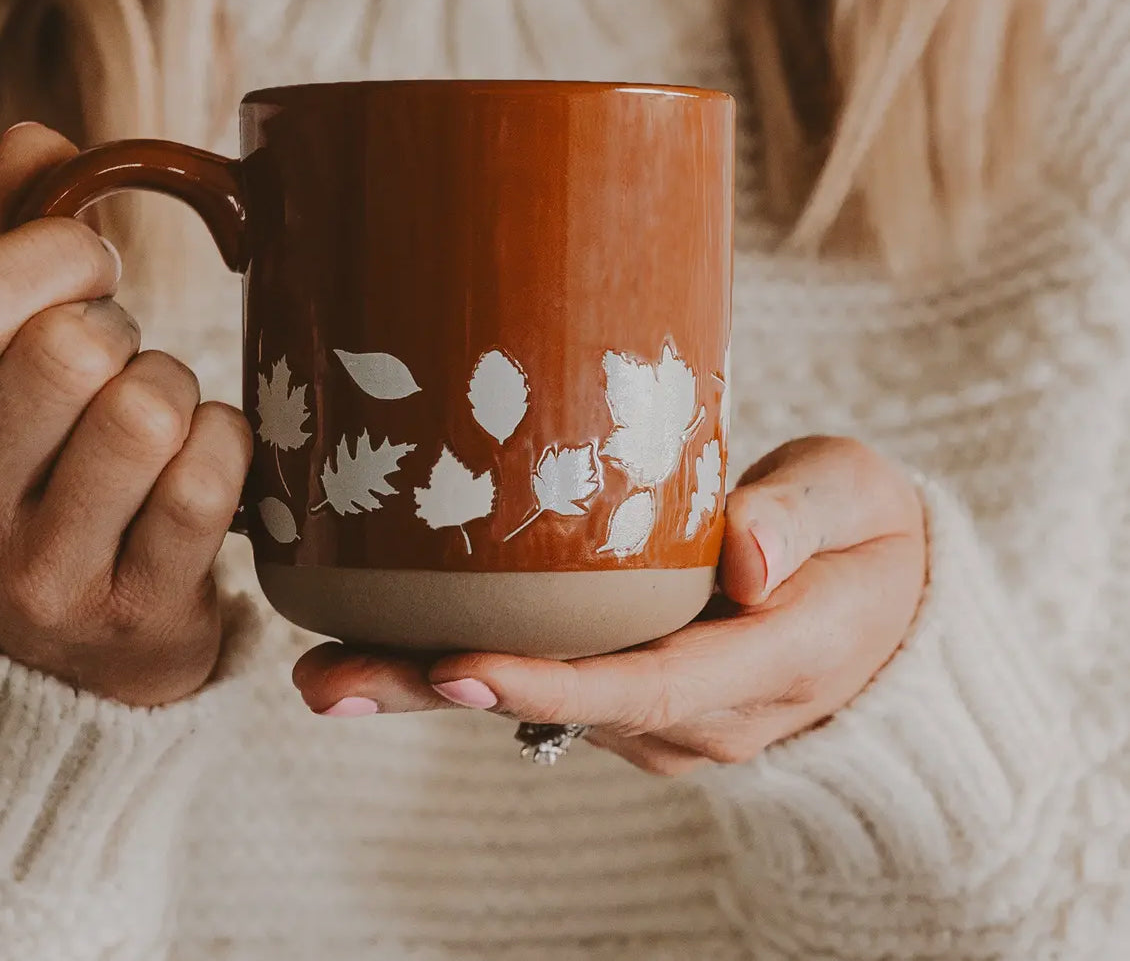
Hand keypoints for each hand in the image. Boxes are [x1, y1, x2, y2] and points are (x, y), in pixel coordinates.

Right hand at [0, 124, 252, 706]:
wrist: (71, 645)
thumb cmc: (41, 465)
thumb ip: (9, 251)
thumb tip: (35, 137)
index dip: (59, 256)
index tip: (94, 266)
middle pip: (72, 351)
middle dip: (125, 332)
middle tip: (124, 362)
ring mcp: (39, 576)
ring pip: (149, 411)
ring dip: (179, 391)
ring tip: (159, 418)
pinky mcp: (133, 611)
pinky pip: (210, 478)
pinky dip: (228, 443)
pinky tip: (204, 459)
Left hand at [292, 437, 926, 773]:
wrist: (890, 602)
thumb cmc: (870, 536)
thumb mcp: (862, 499)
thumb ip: (807, 517)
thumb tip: (748, 554)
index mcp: (766, 663)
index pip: (646, 685)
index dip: (547, 681)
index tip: (453, 664)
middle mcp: (703, 713)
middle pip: (562, 706)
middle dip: (440, 692)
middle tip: (328, 682)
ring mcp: (666, 716)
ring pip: (541, 702)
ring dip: (435, 682)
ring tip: (325, 663)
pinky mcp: (638, 696)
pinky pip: (549, 685)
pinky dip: (470, 665)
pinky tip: (391, 639)